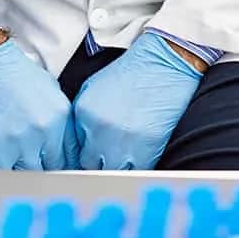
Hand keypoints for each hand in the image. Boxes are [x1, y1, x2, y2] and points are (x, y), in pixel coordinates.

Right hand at [0, 36, 74, 169]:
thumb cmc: (11, 71)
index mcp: (61, 114)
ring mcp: (22, 139)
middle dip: (48, 170)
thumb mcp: (50, 88)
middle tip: (40, 169)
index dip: (67, 165)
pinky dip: (6, 174)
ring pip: (32, 174)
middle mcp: (46, 128)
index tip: (60, 168)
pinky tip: (5, 168)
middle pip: (55, 168)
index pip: (74, 155)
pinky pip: (6, 173)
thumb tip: (62, 141)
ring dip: (27, 173)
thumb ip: (59, 117)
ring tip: (21, 169)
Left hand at [71, 32, 204, 170]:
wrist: (164, 64)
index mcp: (83, 113)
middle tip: (106, 159)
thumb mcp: (94, 87)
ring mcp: (123, 141)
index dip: (84, 153)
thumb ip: (82, 115)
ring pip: (111, 173)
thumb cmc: (132, 73)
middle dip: (97, 163)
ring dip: (116, 168)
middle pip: (89, 165)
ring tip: (122, 160)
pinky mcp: (146, 149)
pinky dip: (135, 168)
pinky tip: (137, 158)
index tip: (91, 156)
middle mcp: (99, 129)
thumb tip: (80, 141)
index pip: (74, 149)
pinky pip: (135, 172)